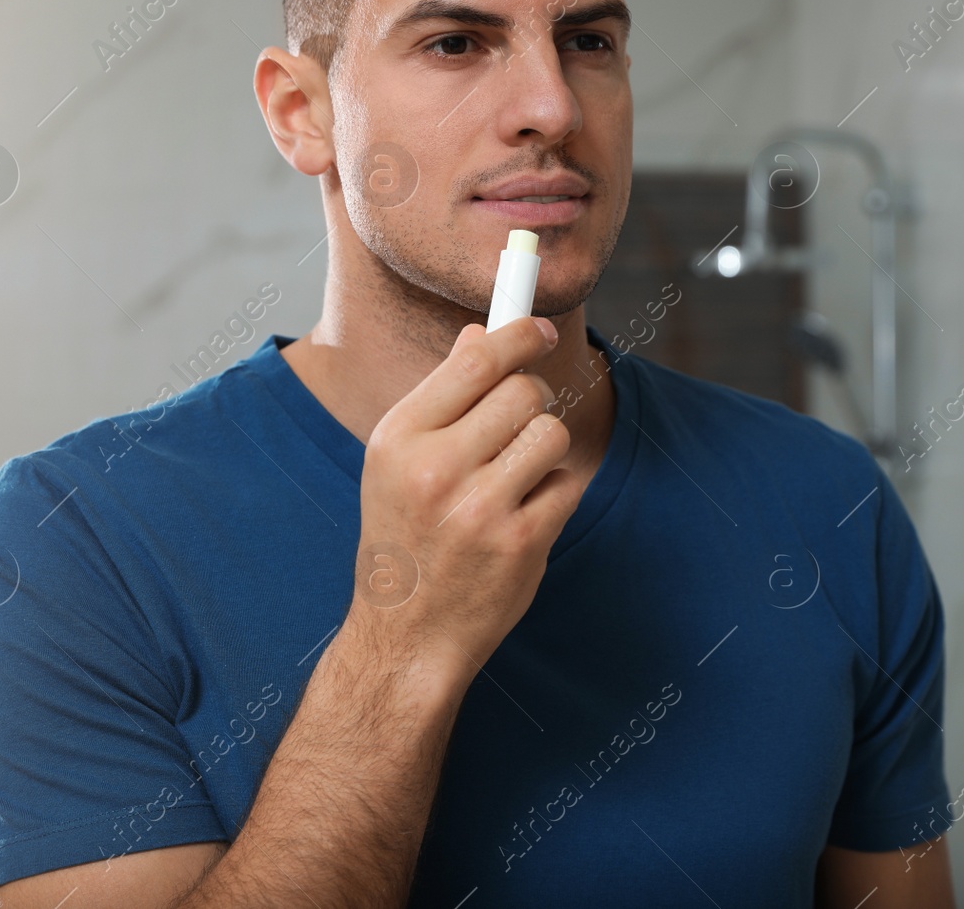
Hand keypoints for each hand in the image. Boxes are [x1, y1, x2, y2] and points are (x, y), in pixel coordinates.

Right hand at [349, 316, 586, 675]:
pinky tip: (521, 517)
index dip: (519, 334)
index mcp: (399, 437)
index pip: (476, 361)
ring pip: (550, 433)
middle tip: (516, 427)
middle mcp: (436, 467)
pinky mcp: (521, 541)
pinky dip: (552, 494)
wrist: (406, 635)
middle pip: (523, 391)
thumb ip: (443, 399)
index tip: (541, 328)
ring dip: (543, 450)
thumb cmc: (405, 538)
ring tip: (513, 478)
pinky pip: (564, 483)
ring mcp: (480, 507)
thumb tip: (481, 334)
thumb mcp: (399, 463)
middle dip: (531, 401)